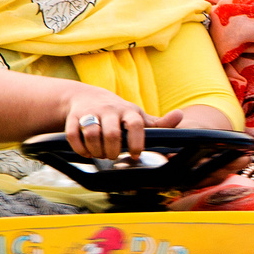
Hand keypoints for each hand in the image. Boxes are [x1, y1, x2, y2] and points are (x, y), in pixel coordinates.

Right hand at [64, 89, 180, 158]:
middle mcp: (109, 110)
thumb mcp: (137, 115)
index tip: (135, 154)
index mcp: (128, 111)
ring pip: (93, 134)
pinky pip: (74, 136)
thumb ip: (158, 123)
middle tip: (113, 156)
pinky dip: (80, 148)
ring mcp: (90, 113)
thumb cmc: (118, 112)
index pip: (135, 124)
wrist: (86, 97)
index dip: (136, 142)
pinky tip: (86, 152)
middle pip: (112, 134)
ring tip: (100, 154)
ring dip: (97, 151)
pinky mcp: (73, 118)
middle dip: (113, 151)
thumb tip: (180, 115)